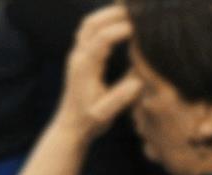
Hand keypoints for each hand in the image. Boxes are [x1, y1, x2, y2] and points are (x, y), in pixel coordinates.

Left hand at [53, 5, 142, 141]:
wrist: (70, 127)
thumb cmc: (89, 122)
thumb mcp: (105, 113)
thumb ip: (121, 96)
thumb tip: (140, 80)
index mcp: (84, 67)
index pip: (101, 39)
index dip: (120, 30)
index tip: (140, 28)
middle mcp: (77, 56)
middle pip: (91, 24)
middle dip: (113, 14)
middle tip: (136, 11)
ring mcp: (76, 55)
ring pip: (88, 24)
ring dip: (106, 14)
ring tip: (127, 11)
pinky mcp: (79, 57)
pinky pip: (88, 31)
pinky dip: (102, 22)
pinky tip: (116, 22)